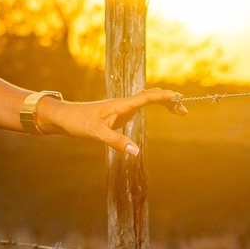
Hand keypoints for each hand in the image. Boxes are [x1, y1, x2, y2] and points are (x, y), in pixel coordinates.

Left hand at [35, 88, 186, 153]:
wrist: (65, 117)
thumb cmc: (79, 123)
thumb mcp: (98, 135)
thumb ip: (118, 142)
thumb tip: (137, 152)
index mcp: (121, 104)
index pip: (147, 97)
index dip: (163, 97)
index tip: (178, 98)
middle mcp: (124, 103)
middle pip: (151, 96)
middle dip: (169, 100)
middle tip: (184, 110)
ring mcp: (122, 106)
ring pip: (148, 99)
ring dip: (164, 101)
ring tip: (179, 109)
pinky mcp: (119, 112)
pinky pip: (142, 104)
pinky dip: (155, 105)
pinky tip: (162, 108)